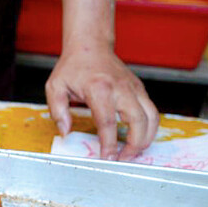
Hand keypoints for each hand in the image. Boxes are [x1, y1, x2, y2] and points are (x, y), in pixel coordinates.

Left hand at [46, 46, 158, 160]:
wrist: (90, 45)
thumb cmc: (72, 67)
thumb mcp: (55, 87)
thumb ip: (58, 111)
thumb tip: (65, 132)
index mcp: (99, 88)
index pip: (107, 121)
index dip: (109, 143)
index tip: (107, 159)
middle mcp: (121, 88)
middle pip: (138, 121)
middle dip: (134, 145)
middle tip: (122, 160)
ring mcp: (134, 88)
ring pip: (152, 116)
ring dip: (146, 138)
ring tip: (133, 153)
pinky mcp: (140, 89)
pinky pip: (152, 111)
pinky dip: (149, 128)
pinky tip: (138, 139)